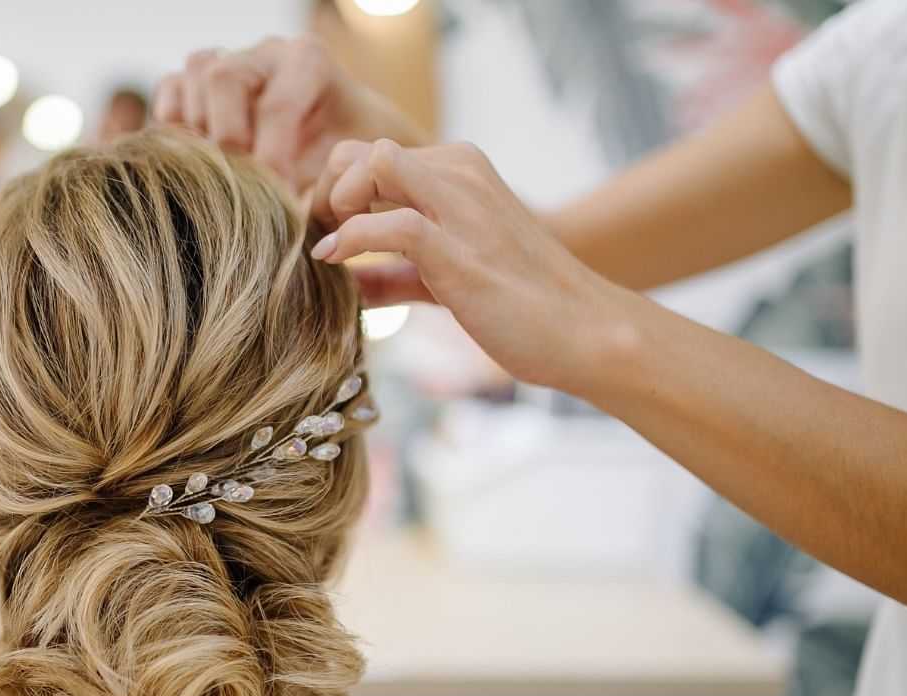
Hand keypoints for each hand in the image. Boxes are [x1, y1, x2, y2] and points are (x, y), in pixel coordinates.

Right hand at [152, 37, 426, 192]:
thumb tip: (295, 218)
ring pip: (193, 79)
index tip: (278, 201)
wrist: (335, 141)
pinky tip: (195, 160)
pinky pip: (169, 90)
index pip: (278, 104)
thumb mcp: (354, 164)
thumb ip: (333, 184)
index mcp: (307, 62)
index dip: (272, 159)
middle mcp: (262, 55)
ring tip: (221, 175)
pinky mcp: (196, 83)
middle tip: (241, 185)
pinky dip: (172, 125)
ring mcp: (226, 63)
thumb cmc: (346, 154)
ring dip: (198, 133)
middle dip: (228, 138)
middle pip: (223, 78)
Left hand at [310, 140, 631, 394]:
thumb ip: (396, 275)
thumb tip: (344, 284)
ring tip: (328, 249)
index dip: (335, 191)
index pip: (371, 155)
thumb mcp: (445, 281)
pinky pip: (387, 224)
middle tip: (321, 240)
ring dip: (335, 205)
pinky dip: (351, 242)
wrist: (585, 332)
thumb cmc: (522, 308)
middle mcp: (459, 173)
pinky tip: (337, 266)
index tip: (326, 235)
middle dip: (326, 191)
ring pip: (371, 165)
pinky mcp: (459, 248)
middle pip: (360, 150)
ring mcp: (461, 206)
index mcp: (459, 171)